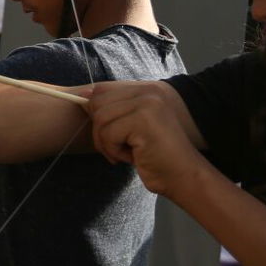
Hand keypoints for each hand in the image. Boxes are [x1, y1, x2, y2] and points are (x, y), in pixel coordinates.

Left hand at [88, 81, 210, 198]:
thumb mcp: (132, 127)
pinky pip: (109, 134)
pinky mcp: (143, 120)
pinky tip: (133, 157)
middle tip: (116, 148)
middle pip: (97, 102)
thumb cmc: (156, 156)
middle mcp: (148, 91)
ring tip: (127, 153)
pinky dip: (115, 151)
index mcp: (146, 90)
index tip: (103, 130)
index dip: (94, 110)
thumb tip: (82, 95)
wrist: (183, 176)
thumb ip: (114, 109)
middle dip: (99, 130)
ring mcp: (147, 103)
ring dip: (108, 144)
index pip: (103, 89)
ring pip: (101, 119)